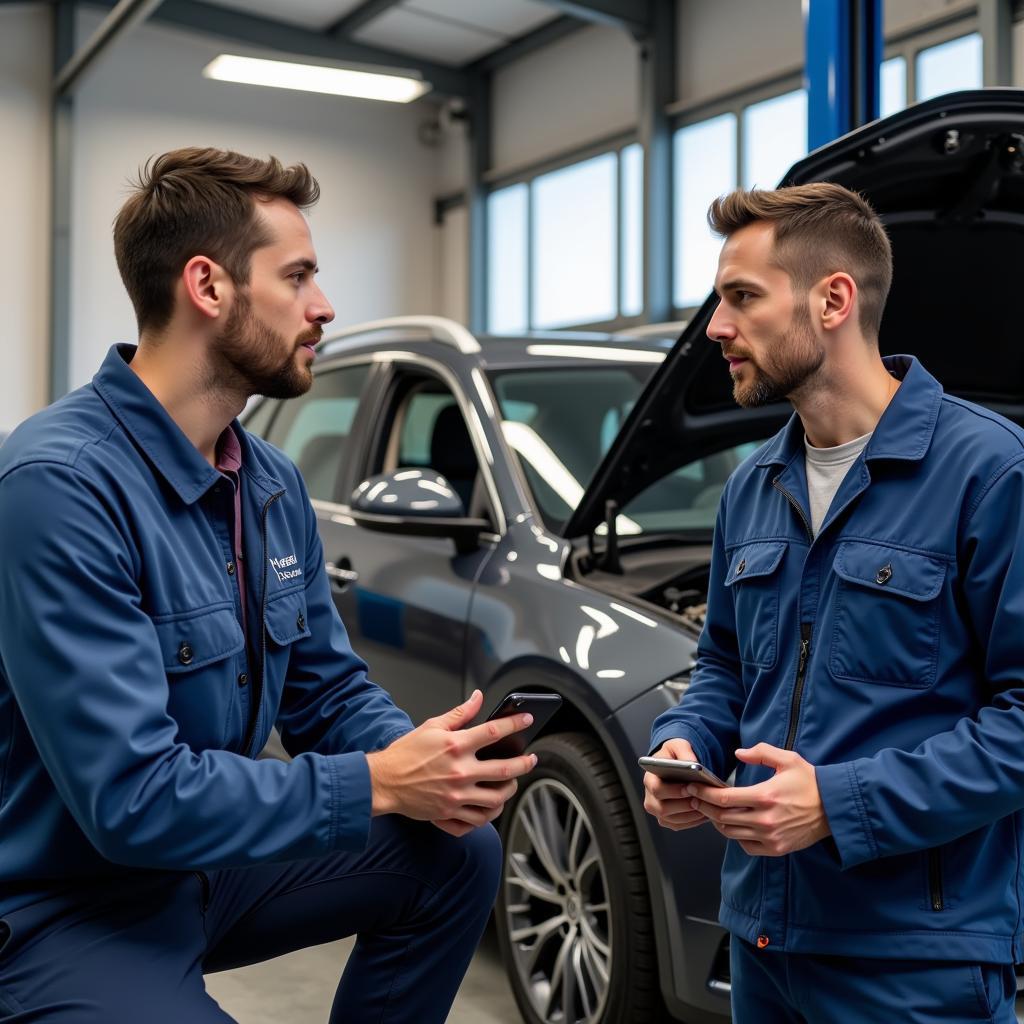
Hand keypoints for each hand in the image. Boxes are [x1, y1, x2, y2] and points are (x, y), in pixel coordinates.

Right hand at [366, 690, 536, 834]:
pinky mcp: (450, 812)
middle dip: (524, 764)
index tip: (528, 721)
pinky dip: (491, 812)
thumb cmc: (406, 753)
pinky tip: (494, 804)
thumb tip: (478, 698)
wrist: (384, 782)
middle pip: (504, 769)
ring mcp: (456, 795)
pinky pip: (479, 818)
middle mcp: (459, 771)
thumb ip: (460, 713)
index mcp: (455, 745)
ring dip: (511, 789)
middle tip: (531, 759)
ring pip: (497, 798)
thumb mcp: (432, 726)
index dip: (515, 724)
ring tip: (513, 782)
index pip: (494, 732)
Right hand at [643, 738, 709, 831]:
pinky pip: (678, 825)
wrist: (674, 765)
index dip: (674, 791)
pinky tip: (704, 812)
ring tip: (706, 806)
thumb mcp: (678, 746)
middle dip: (684, 806)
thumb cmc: (674, 755)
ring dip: (690, 815)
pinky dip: (692, 821)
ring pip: (672, 820)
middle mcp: (650, 797)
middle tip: (701, 800)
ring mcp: (657, 811)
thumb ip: (685, 752)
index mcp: (649, 779)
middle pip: (663, 809)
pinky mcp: (666, 819)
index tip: (689, 788)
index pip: (657, 789)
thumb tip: (693, 764)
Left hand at [689, 743, 830, 855]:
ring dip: (716, 822)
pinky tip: (733, 825)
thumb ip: (760, 752)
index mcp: (765, 796)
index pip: (724, 799)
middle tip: (694, 798)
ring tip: (709, 810)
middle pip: (722, 817)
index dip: (703, 794)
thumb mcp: (787, 759)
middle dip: (703, 807)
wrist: (835, 808)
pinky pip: (746, 845)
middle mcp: (765, 820)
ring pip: (731, 833)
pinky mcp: (776, 849)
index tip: (692, 787)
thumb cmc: (810, 782)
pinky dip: (735, 836)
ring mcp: (770, 837)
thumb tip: (738, 753)